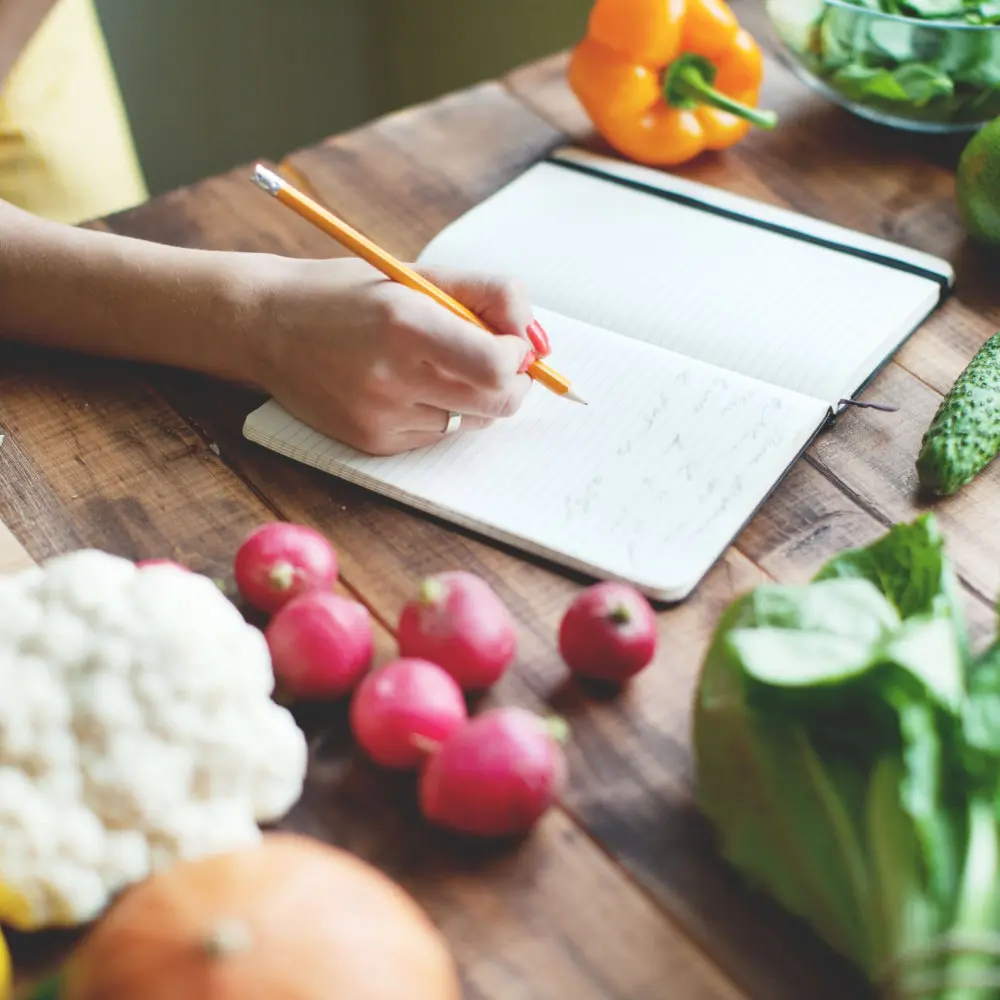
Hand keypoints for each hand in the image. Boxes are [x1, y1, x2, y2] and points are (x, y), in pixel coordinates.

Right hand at [245, 256, 548, 455]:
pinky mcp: (372, 443)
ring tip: (439, 367)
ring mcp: (381, 417)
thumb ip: (487, 295)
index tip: (511, 342)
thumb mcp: (418, 274)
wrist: (266, 326)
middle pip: (497, 405)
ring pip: (470, 424)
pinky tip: (405, 387)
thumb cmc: (349, 295)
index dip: (519, 357)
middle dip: (511, 384)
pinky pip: (435, 436)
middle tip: (497, 361)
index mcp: (407, 324)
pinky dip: (438, 413)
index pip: (498, 366)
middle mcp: (392, 377)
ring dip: (474, 399)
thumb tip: (535, 339)